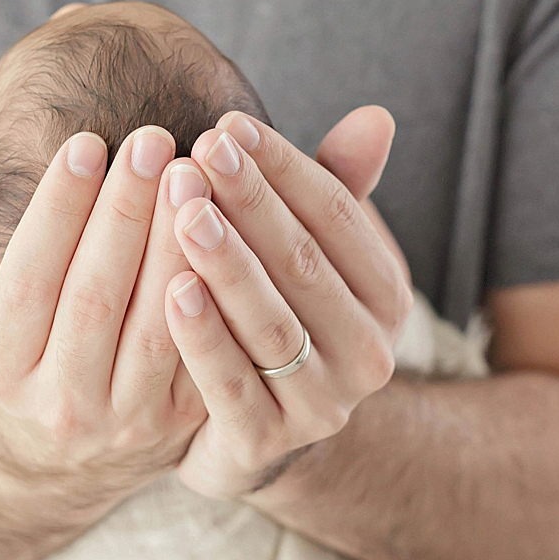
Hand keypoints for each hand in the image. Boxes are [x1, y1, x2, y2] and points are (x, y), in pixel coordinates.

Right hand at [0, 128, 208, 486]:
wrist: (78, 453)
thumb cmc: (27, 351)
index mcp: (2, 370)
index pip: (28, 279)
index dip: (56, 210)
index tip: (85, 141)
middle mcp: (63, 402)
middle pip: (95, 297)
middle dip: (125, 212)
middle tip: (152, 140)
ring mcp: (128, 418)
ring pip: (158, 323)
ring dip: (176, 244)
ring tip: (193, 172)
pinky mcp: (185, 420)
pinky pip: (205, 347)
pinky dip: (217, 288)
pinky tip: (228, 225)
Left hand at [164, 106, 414, 498]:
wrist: (256, 433)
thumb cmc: (278, 314)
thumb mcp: (312, 255)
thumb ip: (337, 189)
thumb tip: (376, 116)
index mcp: (386, 295)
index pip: (338, 216)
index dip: (284, 168)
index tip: (227, 126)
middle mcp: (369, 353)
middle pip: (304, 265)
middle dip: (250, 204)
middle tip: (199, 154)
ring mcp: (323, 404)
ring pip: (271, 322)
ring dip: (226, 262)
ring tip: (185, 210)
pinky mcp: (266, 442)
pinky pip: (232, 384)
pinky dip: (204, 336)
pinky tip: (172, 289)